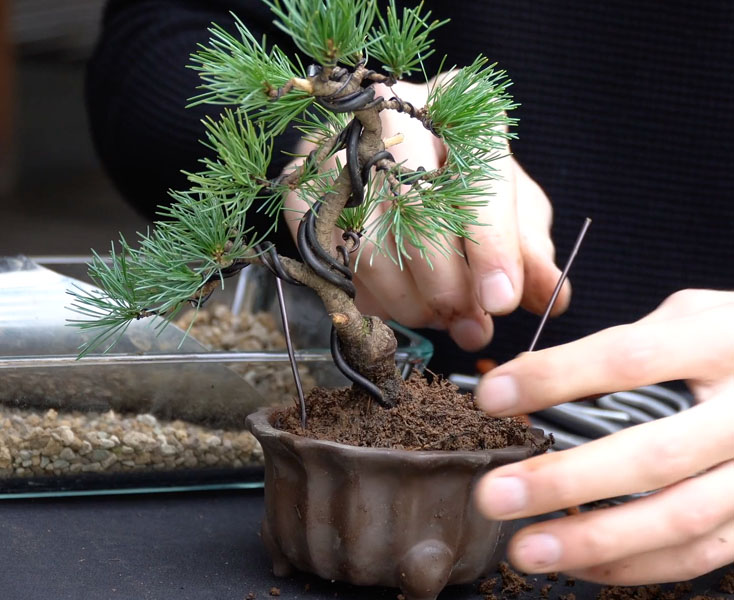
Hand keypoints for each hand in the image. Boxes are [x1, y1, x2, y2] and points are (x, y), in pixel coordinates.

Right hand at [283, 79, 567, 350]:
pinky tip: (393, 296)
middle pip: (417, 214)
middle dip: (446, 287)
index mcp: (463, 105)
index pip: (478, 176)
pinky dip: (369, 296)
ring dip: (408, 303)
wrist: (378, 144)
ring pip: (370, 249)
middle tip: (466, 323)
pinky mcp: (301, 183)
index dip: (491, 248)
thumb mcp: (508, 201)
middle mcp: (396, 112)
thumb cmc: (456, 174)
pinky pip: (332, 263)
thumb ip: (529, 249)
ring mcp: (338, 145)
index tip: (499, 302)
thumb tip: (551, 297)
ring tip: (435, 313)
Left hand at [473, 289, 733, 583]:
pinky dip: (636, 565)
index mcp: (724, 343)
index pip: (630, 358)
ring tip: (526, 548)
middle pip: (654, 454)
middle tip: (495, 494)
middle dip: (565, 480)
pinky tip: (579, 563)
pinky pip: (701, 554)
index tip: (493, 395)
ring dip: (595, 540)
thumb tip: (532, 376)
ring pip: (681, 518)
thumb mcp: (696, 316)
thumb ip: (630, 342)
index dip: (556, 377)